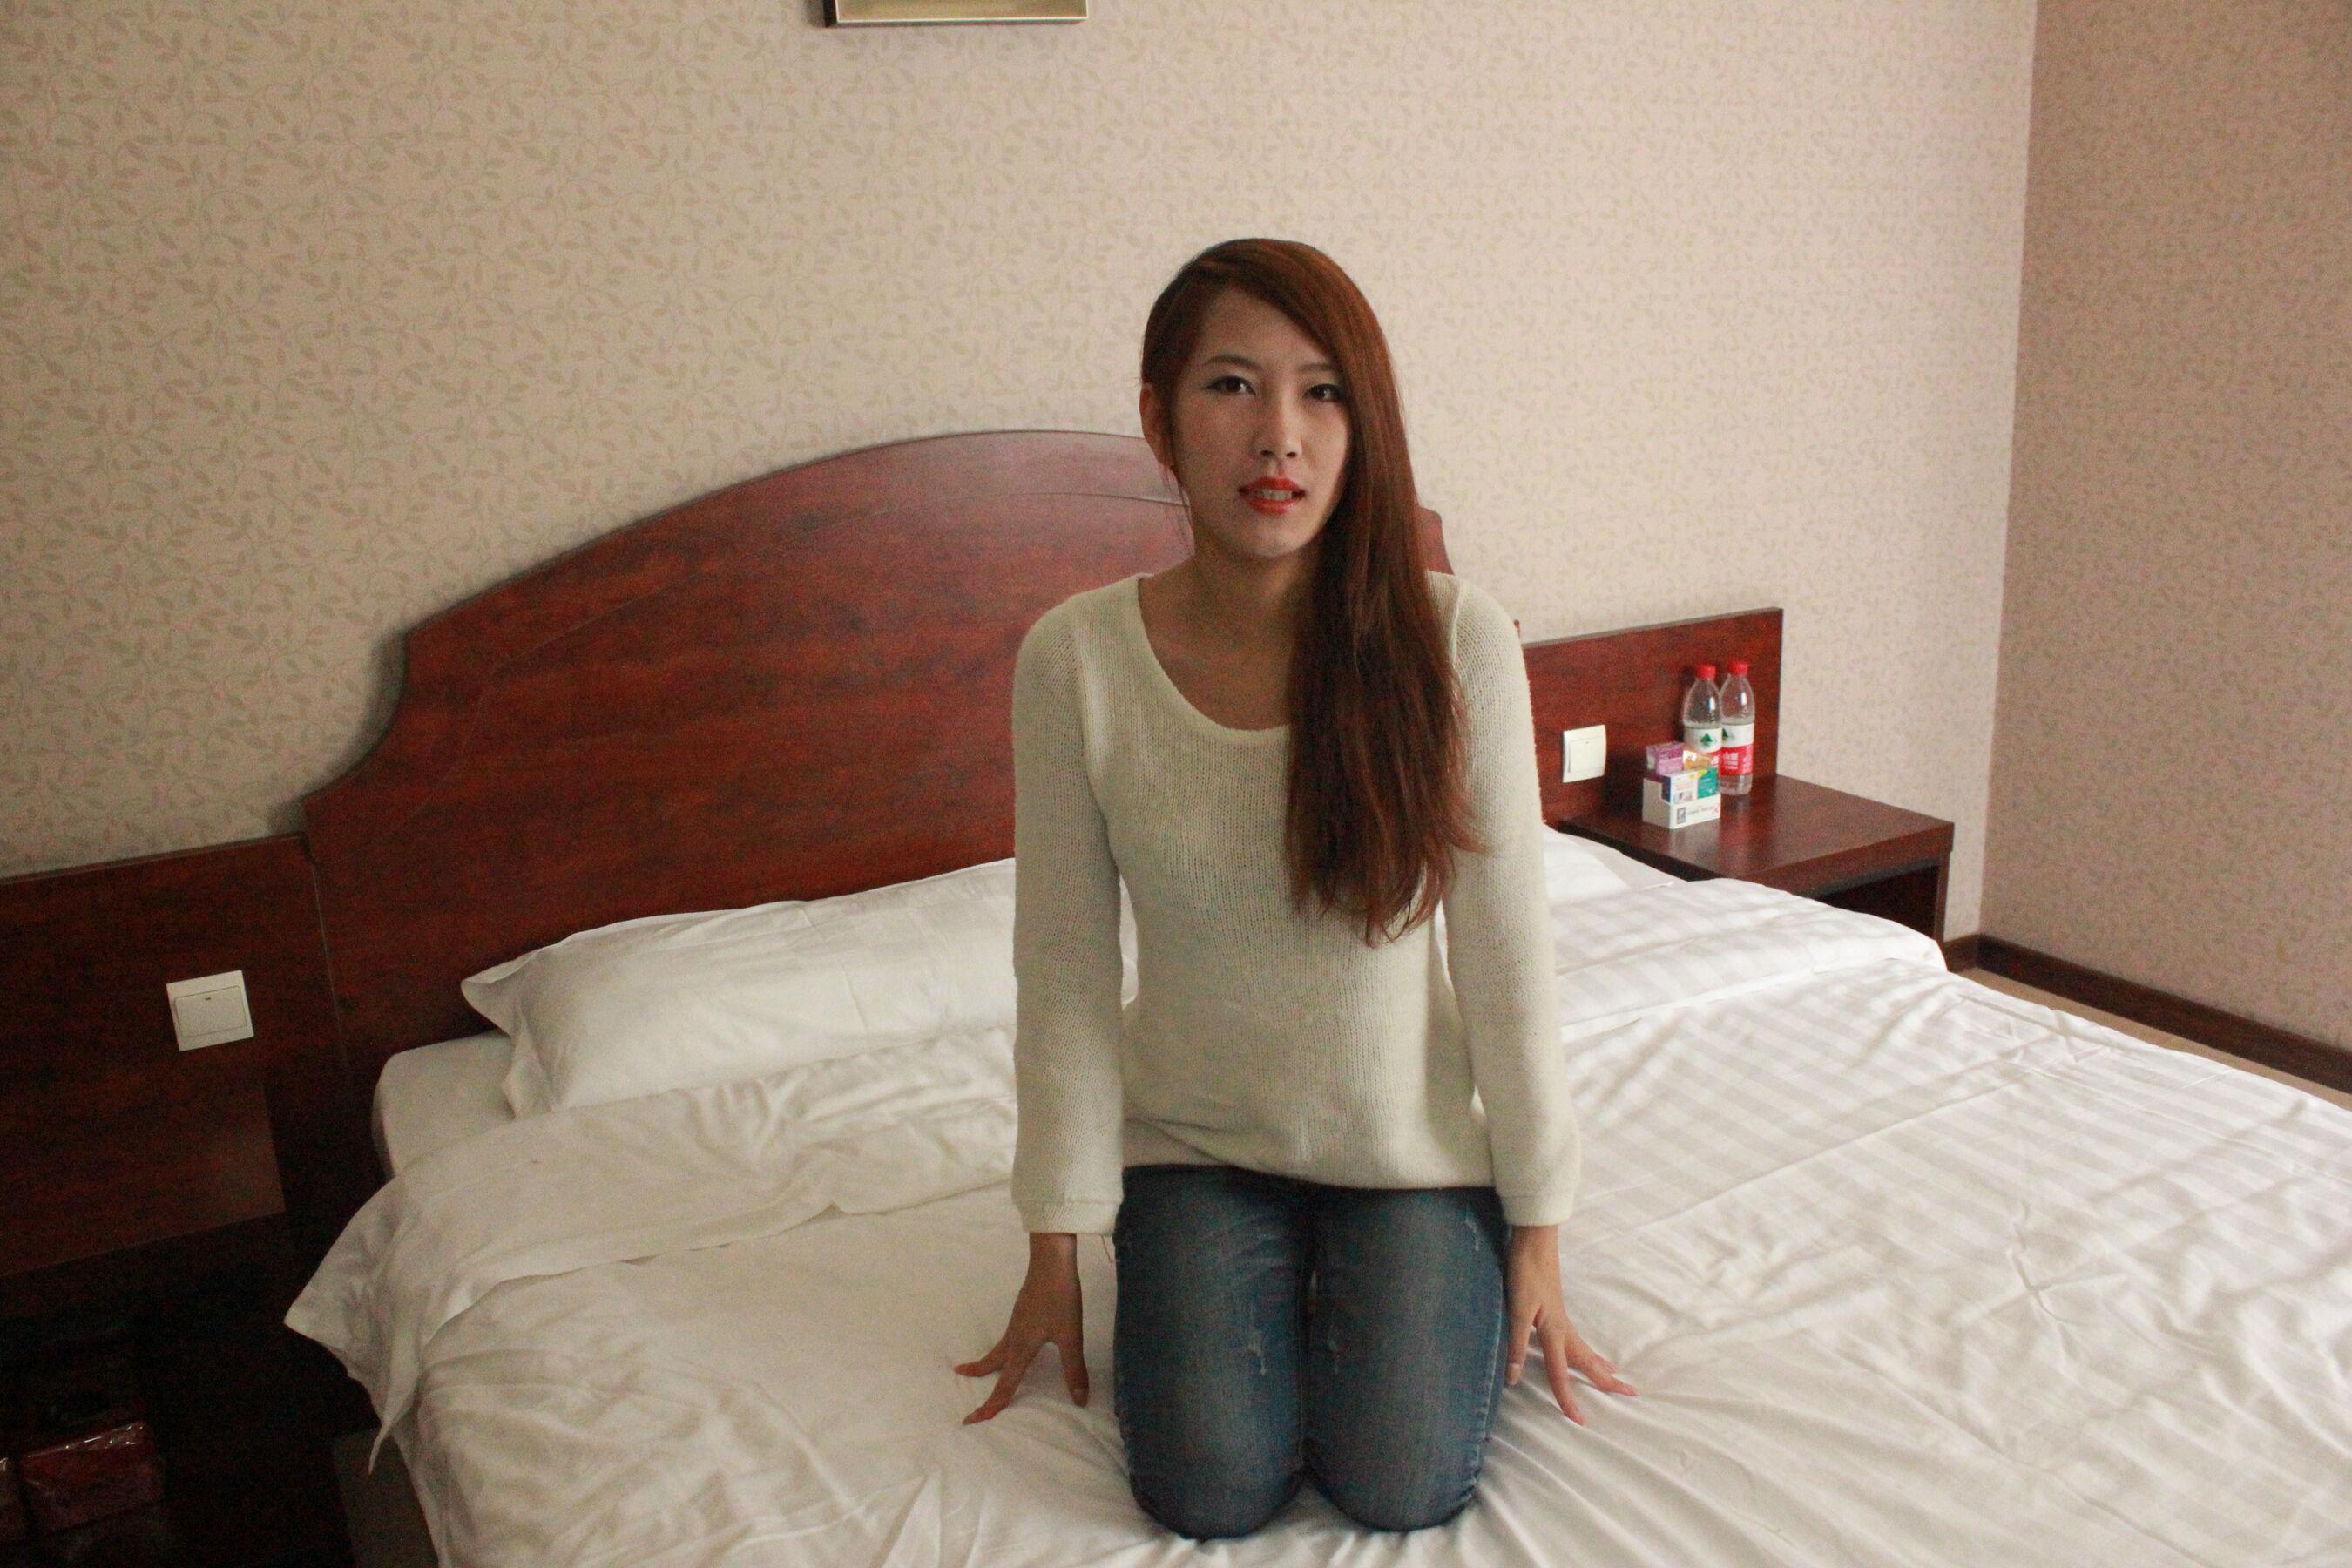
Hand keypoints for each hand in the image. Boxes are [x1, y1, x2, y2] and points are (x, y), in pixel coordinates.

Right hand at [954, 1232, 1089, 1422]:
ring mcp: (1016, 1323)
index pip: (1004, 1386)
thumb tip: (1080, 1400)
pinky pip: (1007, 1338)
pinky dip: (1002, 1349)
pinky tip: (1014, 1345)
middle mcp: (1014, 1337)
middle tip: (961, 1381)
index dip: (990, 1407)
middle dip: (977, 1375)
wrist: (1051, 1261)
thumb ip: (1074, 1369)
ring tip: (978, 1369)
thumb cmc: (1060, 1298)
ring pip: (998, 1349)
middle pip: (992, 1363)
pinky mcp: (1022, 1312)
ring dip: (988, 1362)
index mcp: (1021, 1348)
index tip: (971, 1421)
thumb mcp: (1070, 1336)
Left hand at [1503, 1223, 1637, 1422]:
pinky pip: (1577, 1339)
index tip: (1580, 1421)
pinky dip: (1588, 1351)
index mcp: (1553, 1332)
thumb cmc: (1524, 1272)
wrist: (1534, 1240)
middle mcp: (1562, 1328)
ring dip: (1600, 1366)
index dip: (1567, 1399)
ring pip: (1585, 1350)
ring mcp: (1562, 1318)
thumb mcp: (1516, 1309)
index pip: (1560, 1373)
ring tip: (1614, 1378)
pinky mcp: (1557, 1310)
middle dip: (1606, 1381)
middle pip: (1587, 1361)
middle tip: (1631, 1394)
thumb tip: (1513, 1379)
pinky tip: (1587, 1351)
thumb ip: (1514, 1344)